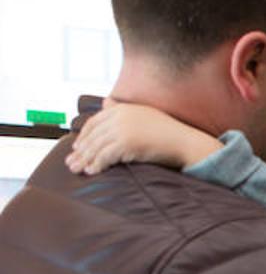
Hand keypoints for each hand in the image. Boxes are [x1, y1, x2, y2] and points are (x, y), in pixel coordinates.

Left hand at [66, 100, 219, 174]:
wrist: (185, 142)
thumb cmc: (168, 132)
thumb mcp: (143, 114)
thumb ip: (121, 108)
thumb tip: (105, 101)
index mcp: (123, 108)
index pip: (95, 122)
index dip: (84, 136)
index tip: (78, 148)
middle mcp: (120, 116)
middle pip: (93, 135)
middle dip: (81, 150)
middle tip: (71, 163)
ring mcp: (123, 129)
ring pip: (96, 146)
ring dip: (85, 160)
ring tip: (78, 170)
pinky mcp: (126, 143)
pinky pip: (105, 156)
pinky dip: (96, 164)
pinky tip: (92, 171)